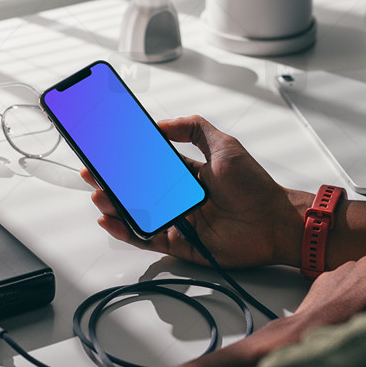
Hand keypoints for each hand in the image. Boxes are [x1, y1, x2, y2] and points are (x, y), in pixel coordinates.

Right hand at [82, 115, 308, 267]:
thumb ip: (194, 129)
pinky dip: (125, 231)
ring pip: (136, 214)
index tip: (107, 151)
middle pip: (136, 191)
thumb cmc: (254, 187)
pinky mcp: (178, 244)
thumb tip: (162, 123)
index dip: (127, 160)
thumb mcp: (224, 146)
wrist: (273, 222)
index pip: (148, 166)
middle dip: (112, 182)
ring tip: (99, 195)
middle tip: (92, 173)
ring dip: (113, 205)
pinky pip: (145, 238)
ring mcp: (176, 221)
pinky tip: (110, 220)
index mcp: (187, 174)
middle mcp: (178, 198)